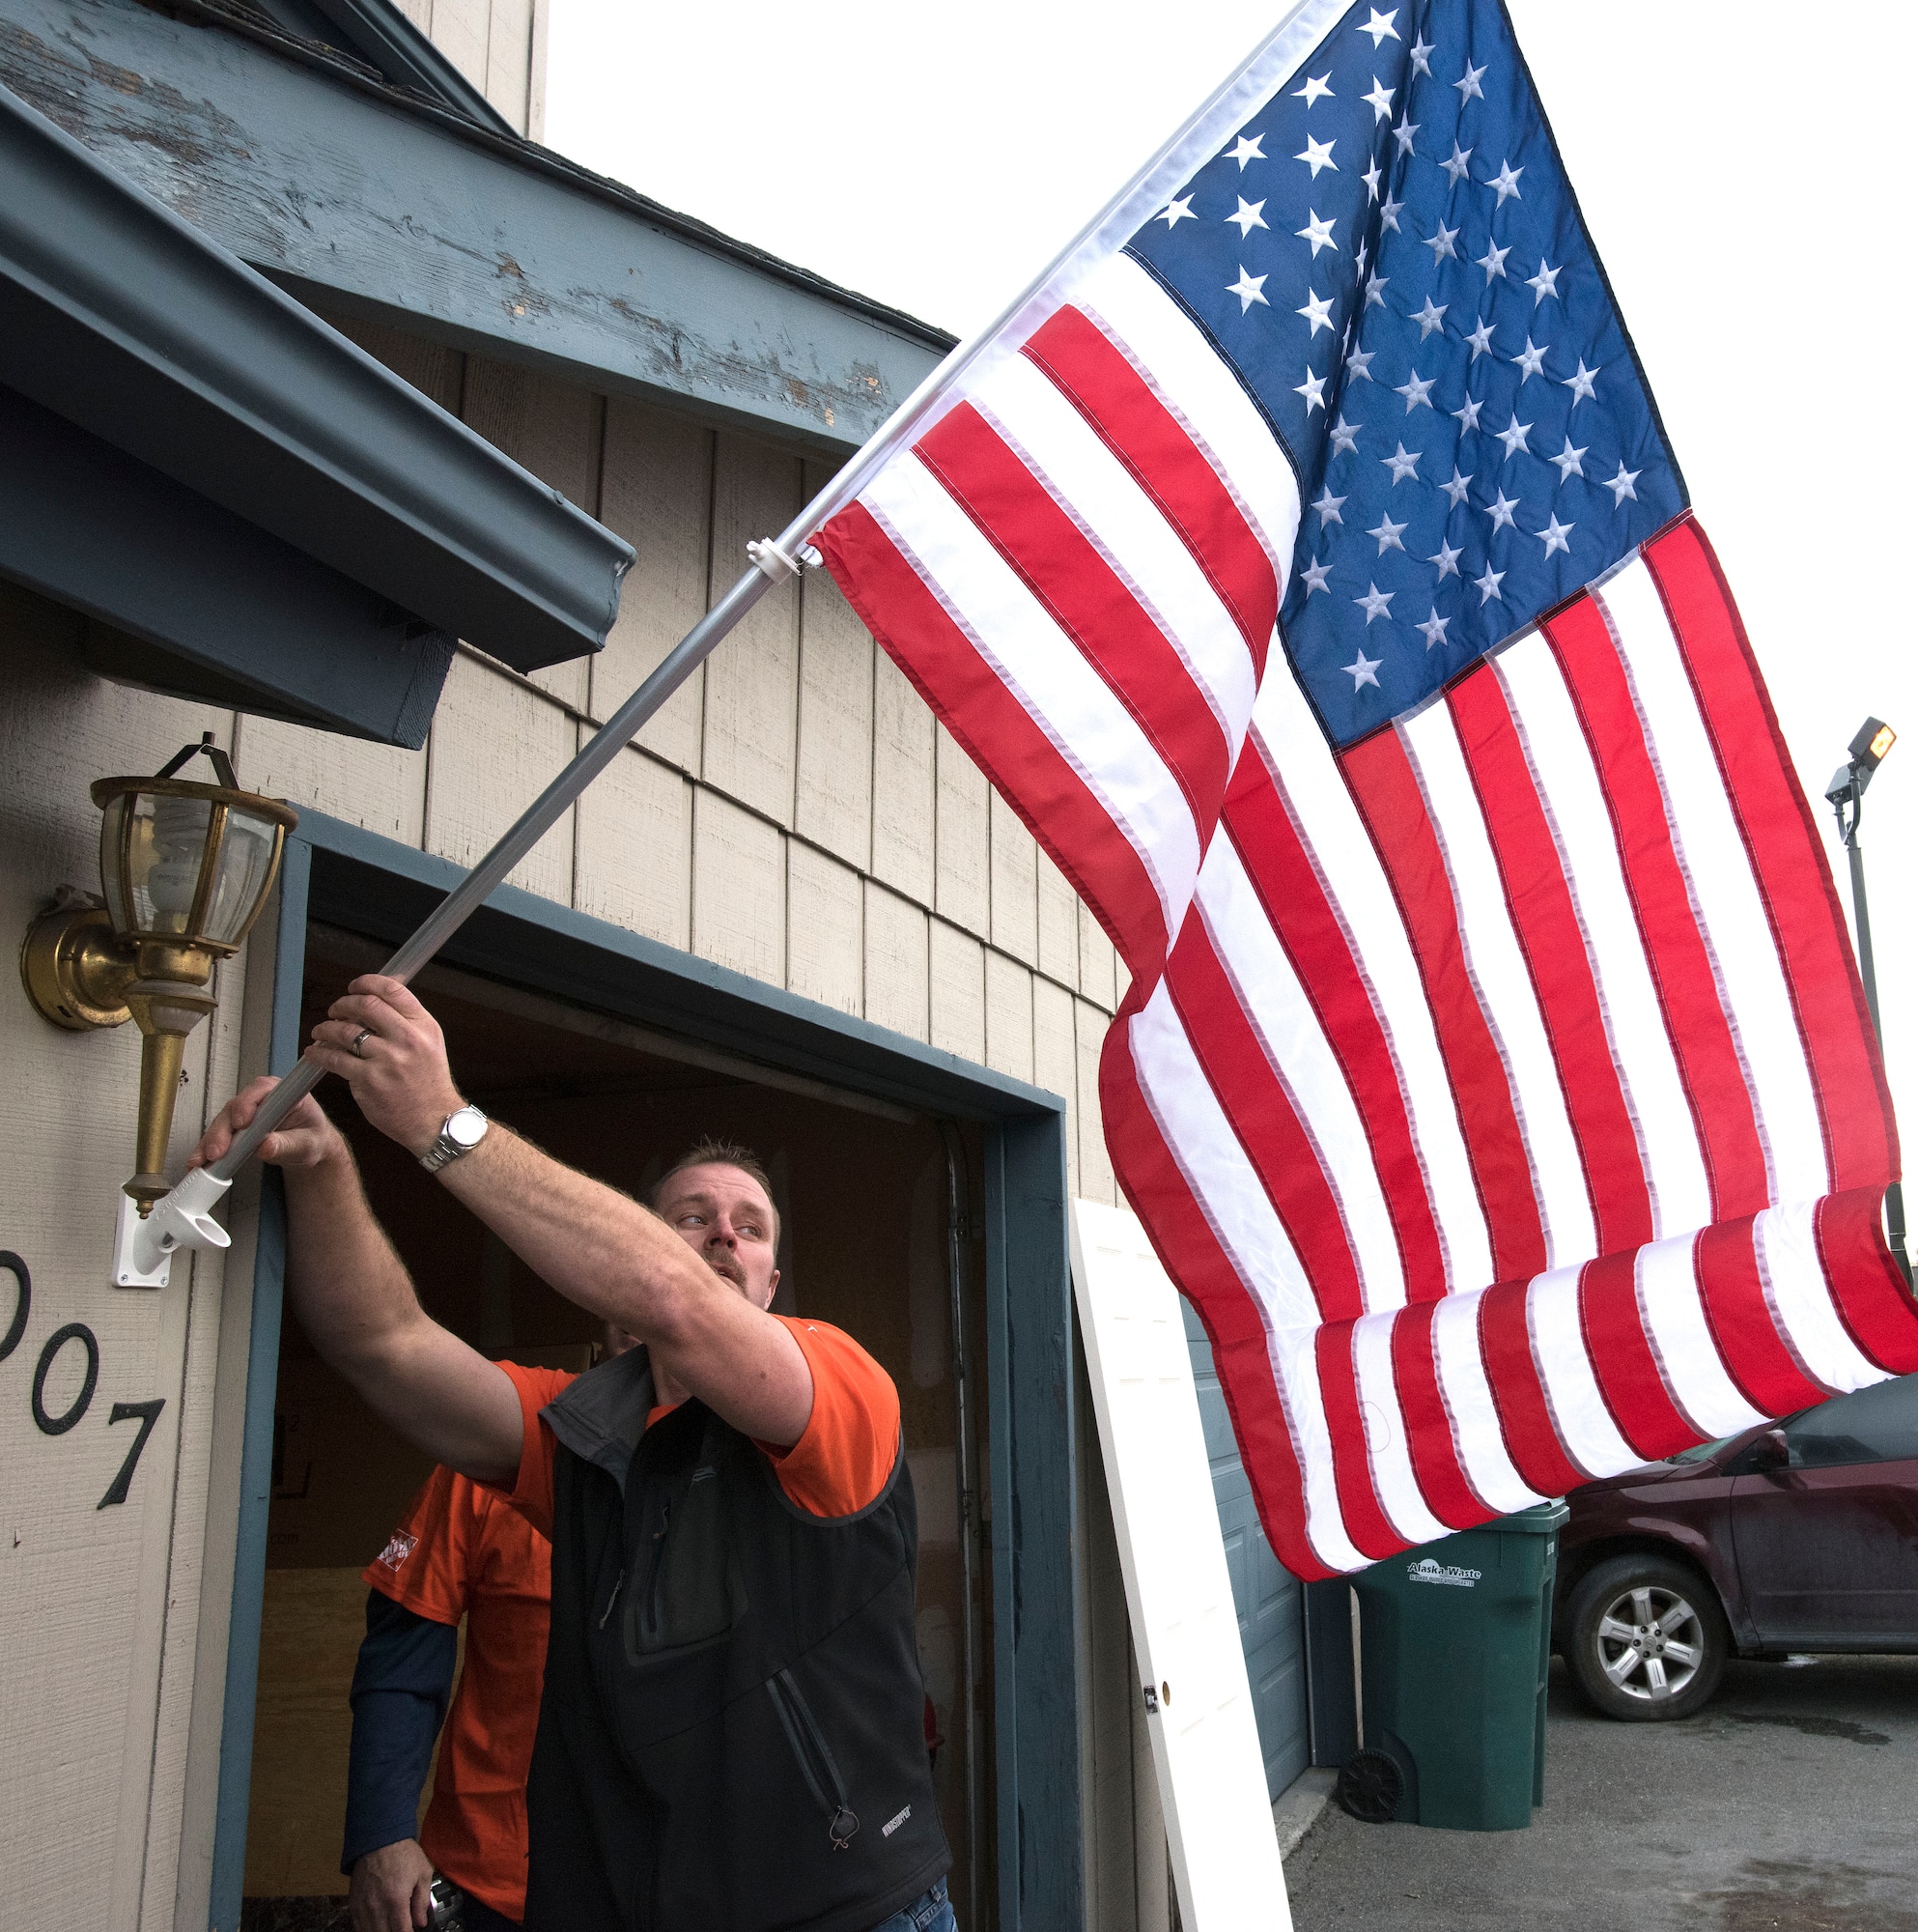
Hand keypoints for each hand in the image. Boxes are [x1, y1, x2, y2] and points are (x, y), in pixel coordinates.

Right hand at [188, 1074, 343, 1171]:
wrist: (307, 1147)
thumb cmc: (312, 1138)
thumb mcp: (307, 1144)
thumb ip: (287, 1145)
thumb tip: (265, 1147)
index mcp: (285, 1092)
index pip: (262, 1090)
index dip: (248, 1104)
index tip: (242, 1122)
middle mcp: (262, 1098)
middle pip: (235, 1107)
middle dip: (224, 1130)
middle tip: (218, 1151)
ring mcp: (246, 1111)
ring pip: (223, 1121)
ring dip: (211, 1141)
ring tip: (204, 1159)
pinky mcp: (235, 1125)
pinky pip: (219, 1134)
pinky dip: (208, 1148)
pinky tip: (200, 1160)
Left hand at [305, 975, 465, 1159]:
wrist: (433, 1120)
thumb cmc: (429, 1083)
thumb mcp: (429, 1044)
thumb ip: (406, 1019)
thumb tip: (382, 991)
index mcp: (424, 1026)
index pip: (392, 991)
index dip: (367, 983)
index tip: (353, 987)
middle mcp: (408, 1039)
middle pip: (366, 1006)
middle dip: (342, 1004)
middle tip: (334, 1011)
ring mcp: (387, 1060)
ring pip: (345, 1032)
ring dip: (325, 1028)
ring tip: (320, 1032)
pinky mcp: (369, 1080)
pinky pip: (335, 1059)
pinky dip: (319, 1053)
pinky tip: (315, 1053)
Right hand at [349, 1837, 435, 1931]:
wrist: (379, 1838)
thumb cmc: (402, 1853)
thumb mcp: (423, 1872)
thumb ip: (422, 1900)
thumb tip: (421, 1922)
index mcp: (396, 1900)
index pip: (402, 1931)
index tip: (412, 1930)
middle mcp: (377, 1907)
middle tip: (402, 1926)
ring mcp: (363, 1906)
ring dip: (381, 1931)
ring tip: (390, 1926)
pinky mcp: (354, 1903)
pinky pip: (357, 1926)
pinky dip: (366, 1929)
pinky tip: (375, 1926)